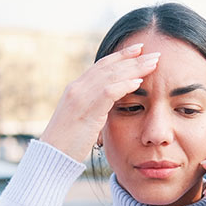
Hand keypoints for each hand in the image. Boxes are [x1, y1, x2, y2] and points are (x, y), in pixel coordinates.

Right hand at [39, 43, 159, 160]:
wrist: (51, 156)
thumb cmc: (68, 143)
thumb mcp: (81, 120)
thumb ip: (94, 108)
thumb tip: (109, 106)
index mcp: (76, 89)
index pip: (101, 66)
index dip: (120, 56)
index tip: (138, 49)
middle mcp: (77, 88)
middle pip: (109, 66)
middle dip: (132, 58)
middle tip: (153, 52)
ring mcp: (79, 98)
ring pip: (111, 75)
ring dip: (134, 68)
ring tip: (153, 63)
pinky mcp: (85, 110)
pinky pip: (108, 92)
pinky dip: (124, 85)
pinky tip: (139, 81)